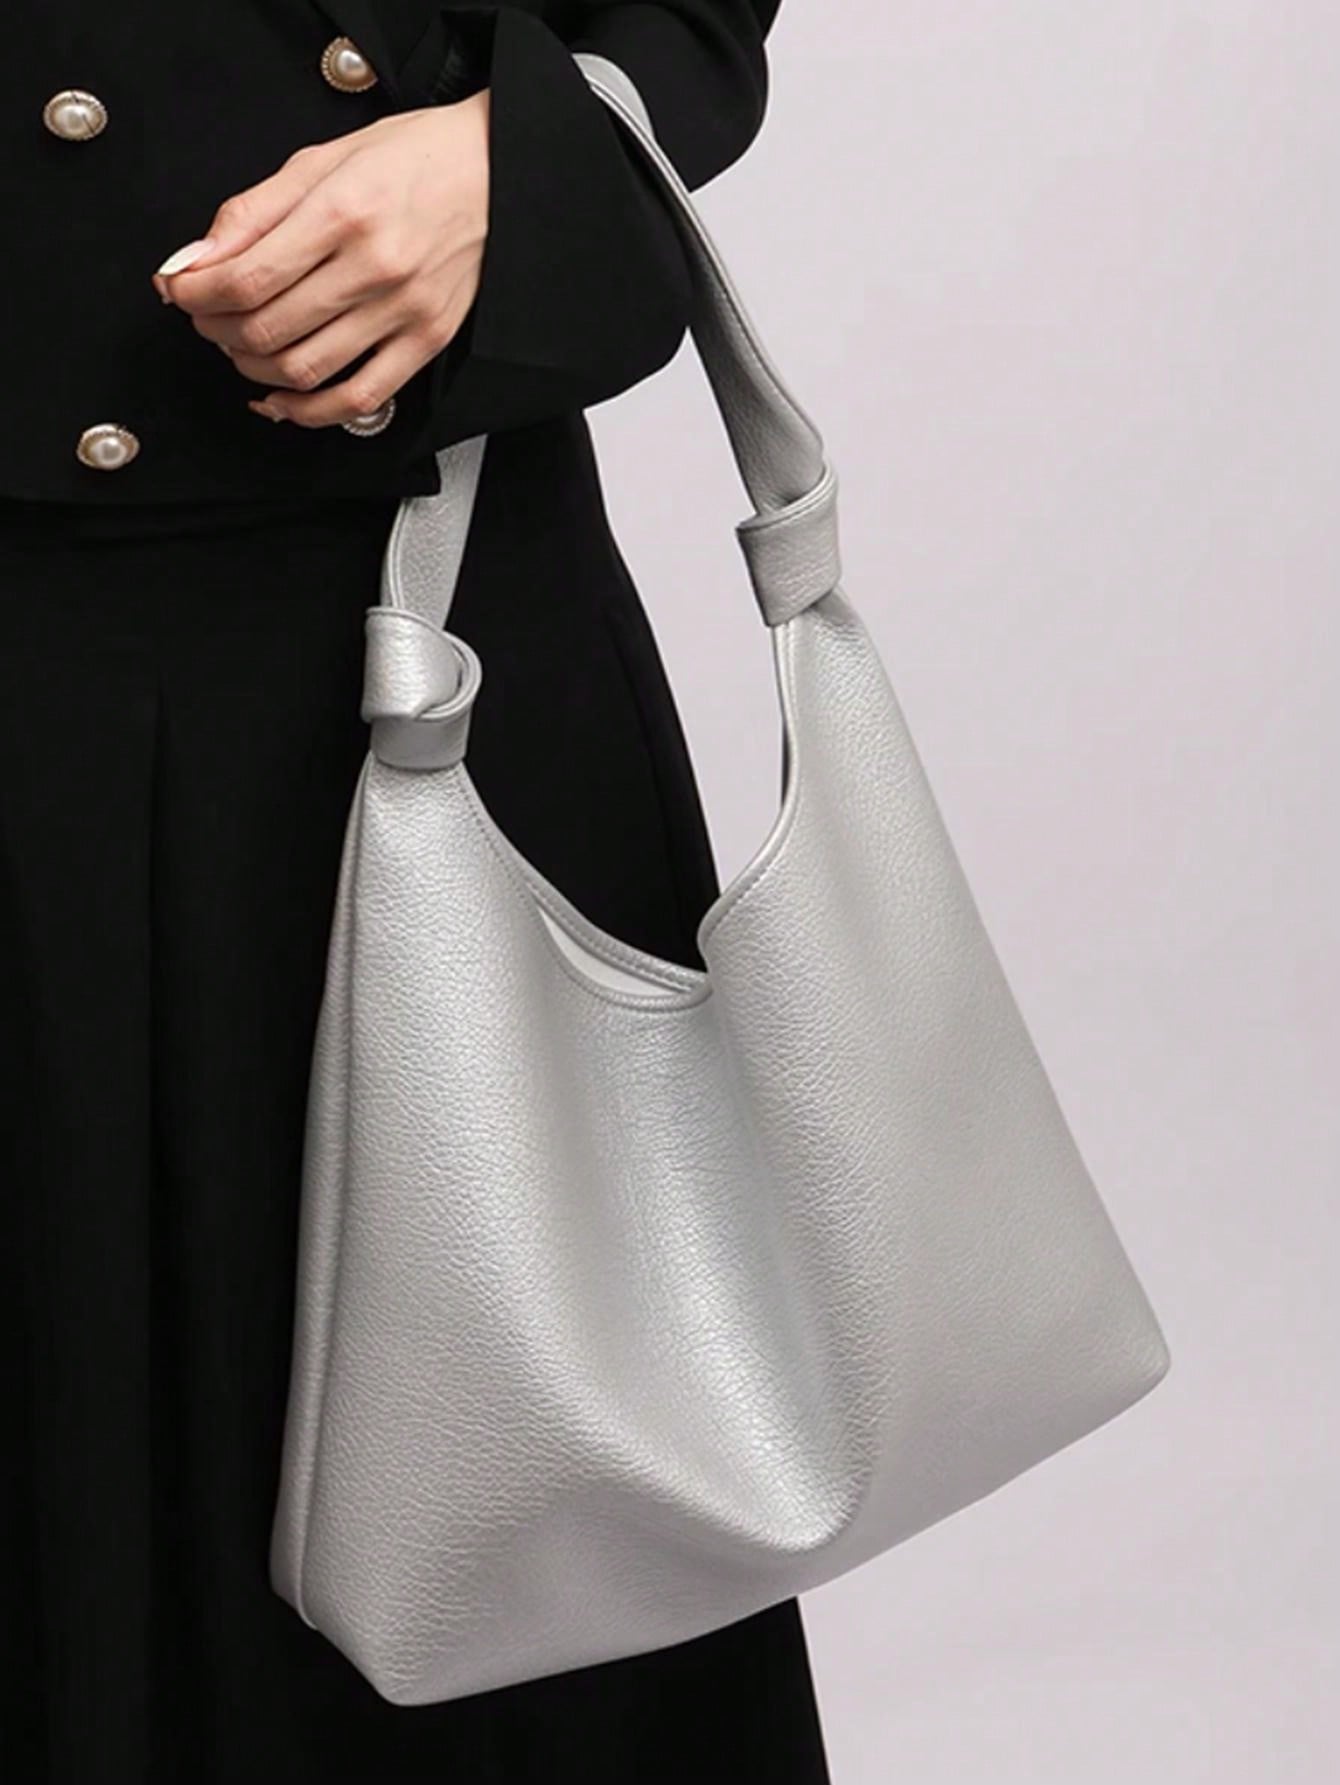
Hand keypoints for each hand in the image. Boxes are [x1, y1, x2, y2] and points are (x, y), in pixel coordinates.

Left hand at [154, 94, 489, 428]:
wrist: (495, 174)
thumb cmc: (412, 160)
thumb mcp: (321, 161)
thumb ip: (252, 212)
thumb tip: (194, 260)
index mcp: (343, 213)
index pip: (245, 276)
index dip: (196, 292)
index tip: (178, 288)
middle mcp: (374, 267)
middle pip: (267, 328)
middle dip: (216, 328)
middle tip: (204, 314)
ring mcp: (403, 312)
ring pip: (304, 369)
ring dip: (253, 368)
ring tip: (238, 346)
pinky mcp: (425, 342)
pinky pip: (359, 399)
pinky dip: (309, 412)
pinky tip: (281, 401)